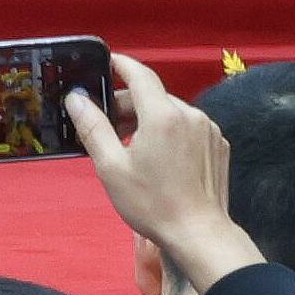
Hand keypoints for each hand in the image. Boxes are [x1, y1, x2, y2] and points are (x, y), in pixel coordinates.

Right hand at [77, 55, 257, 294]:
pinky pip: (189, 127)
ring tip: (131, 146)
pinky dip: (171, 132)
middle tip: (106, 124)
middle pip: (153, 96)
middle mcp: (189, 114)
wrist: (198, 233)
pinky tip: (160, 158)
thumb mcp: (112, 167)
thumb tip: (76, 99)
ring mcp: (208, 129)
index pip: (140, 74)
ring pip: (171, 112)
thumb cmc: (152, 204)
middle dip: (128, 104)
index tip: (107, 62)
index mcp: (162, 115)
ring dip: (149, 120)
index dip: (121, 64)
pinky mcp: (218, 144)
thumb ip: (93, 128)